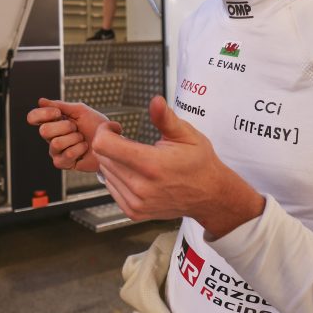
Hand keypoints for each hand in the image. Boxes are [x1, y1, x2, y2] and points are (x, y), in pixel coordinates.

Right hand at [27, 98, 120, 171]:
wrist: (110, 142)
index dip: (43, 114)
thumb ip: (60, 106)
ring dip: (75, 139)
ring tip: (82, 139)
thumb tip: (40, 101)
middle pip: (44, 131)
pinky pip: (66, 155)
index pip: (33, 117)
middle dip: (65, 127)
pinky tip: (83, 149)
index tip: (58, 113)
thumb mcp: (80, 111)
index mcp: (52, 122)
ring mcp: (55, 151)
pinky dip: (79, 149)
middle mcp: (50, 136)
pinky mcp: (62, 163)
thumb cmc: (96, 126)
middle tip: (76, 128)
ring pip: (56, 143)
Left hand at [93, 96, 264, 237]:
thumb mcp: (186, 134)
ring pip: (105, 172)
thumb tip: (155, 101)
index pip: (104, 145)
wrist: (209, 195)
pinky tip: (134, 172)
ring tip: (135, 156)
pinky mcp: (134, 212)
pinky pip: (111, 187)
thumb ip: (166, 118)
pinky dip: (117, 176)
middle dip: (110, 144)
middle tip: (129, 140)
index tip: (116, 128)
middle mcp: (141, 187)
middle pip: (102, 157)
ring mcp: (136, 202)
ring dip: (113, 161)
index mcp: (152, 164)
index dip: (105, 131)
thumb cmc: (198, 162)